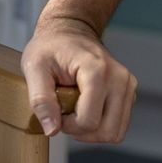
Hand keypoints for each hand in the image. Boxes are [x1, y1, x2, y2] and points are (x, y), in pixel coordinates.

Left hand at [21, 16, 136, 142]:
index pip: (89, 120)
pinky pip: (118, 125)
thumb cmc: (49, 46)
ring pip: (115, 132)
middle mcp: (119, 78)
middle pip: (106, 131)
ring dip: (91, 131)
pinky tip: (84, 109)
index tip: (54, 110)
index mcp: (97, 70)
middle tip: (62, 113)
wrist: (68, 30)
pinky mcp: (128, 93)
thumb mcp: (33, 67)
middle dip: (80, 131)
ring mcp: (127, 86)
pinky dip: (100, 125)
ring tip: (73, 110)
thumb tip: (52, 130)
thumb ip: (40, 99)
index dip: (67, 125)